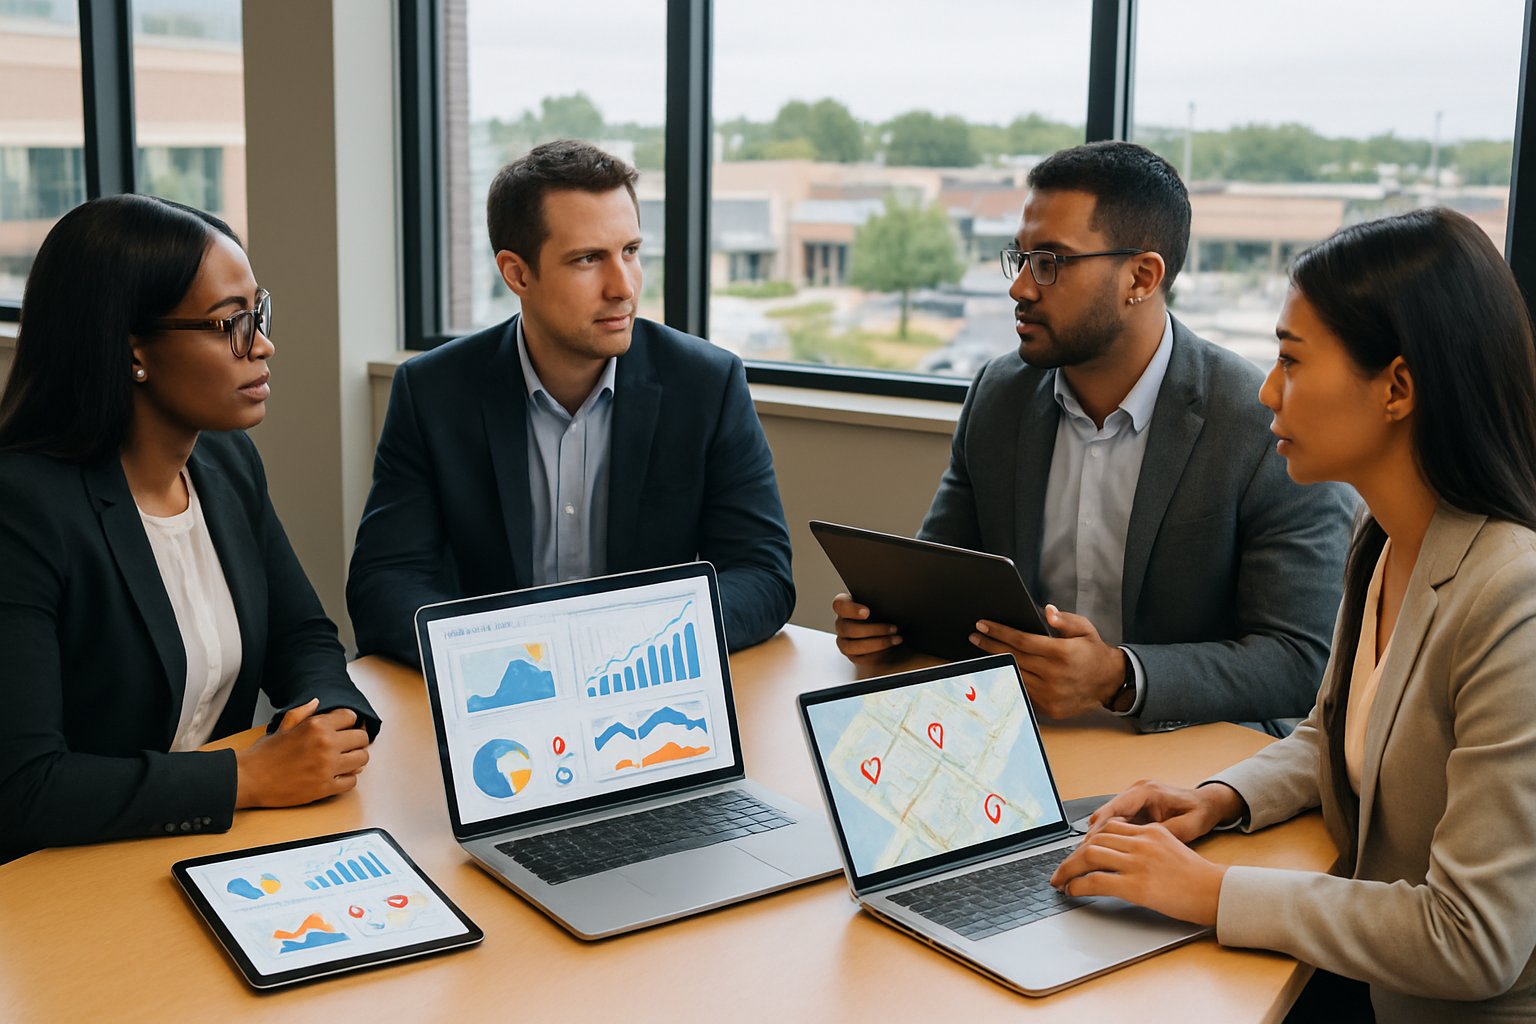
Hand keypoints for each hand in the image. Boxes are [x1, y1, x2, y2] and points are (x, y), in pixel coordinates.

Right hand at [235, 699, 370, 808]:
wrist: (248, 779)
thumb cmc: (264, 754)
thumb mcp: (283, 726)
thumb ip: (302, 713)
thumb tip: (316, 702)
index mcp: (316, 725)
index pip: (351, 717)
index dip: (348, 722)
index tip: (343, 729)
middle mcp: (326, 744)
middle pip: (361, 738)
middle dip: (355, 741)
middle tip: (346, 746)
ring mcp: (327, 767)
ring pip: (362, 759)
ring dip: (355, 760)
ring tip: (344, 761)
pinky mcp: (325, 788)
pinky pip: (352, 781)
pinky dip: (347, 779)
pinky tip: (336, 776)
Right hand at [832, 592, 902, 659]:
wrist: (887, 627)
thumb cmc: (882, 610)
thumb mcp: (879, 602)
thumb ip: (879, 600)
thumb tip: (894, 600)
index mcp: (844, 606)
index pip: (839, 605)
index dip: (851, 610)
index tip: (867, 612)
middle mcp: (841, 624)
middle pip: (848, 629)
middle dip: (873, 630)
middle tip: (893, 628)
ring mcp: (844, 641)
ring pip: (853, 646)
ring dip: (877, 643)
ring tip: (895, 639)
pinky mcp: (852, 655)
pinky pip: (860, 658)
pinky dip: (876, 655)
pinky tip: (890, 648)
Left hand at [969, 605, 1123, 717]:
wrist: (1110, 682)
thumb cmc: (1092, 652)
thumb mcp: (1084, 629)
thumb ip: (1064, 620)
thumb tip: (1046, 611)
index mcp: (1061, 653)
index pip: (1021, 640)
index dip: (999, 632)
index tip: (982, 625)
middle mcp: (1055, 675)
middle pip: (1013, 657)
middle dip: (990, 646)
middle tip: (975, 637)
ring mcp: (1051, 694)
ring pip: (1014, 675)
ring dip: (996, 663)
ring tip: (983, 652)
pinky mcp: (1049, 708)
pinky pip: (1023, 692)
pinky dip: (1010, 680)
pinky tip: (1000, 669)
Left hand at [1048, 819, 1227, 925]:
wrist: (1218, 892)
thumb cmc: (1198, 877)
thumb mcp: (1172, 848)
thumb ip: (1147, 846)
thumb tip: (1122, 855)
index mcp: (1150, 831)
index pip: (1109, 828)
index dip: (1088, 841)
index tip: (1078, 852)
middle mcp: (1142, 842)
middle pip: (1095, 840)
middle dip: (1073, 855)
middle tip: (1062, 869)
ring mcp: (1138, 862)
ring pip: (1089, 856)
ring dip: (1068, 869)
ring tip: (1061, 880)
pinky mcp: (1137, 886)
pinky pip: (1096, 881)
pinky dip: (1078, 885)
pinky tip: (1072, 891)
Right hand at [1085, 779, 1245, 843]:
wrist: (1208, 804)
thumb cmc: (1199, 813)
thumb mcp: (1185, 828)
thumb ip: (1160, 834)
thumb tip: (1138, 846)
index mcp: (1146, 792)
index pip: (1114, 809)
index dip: (1098, 830)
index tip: (1087, 847)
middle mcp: (1135, 793)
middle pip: (1105, 815)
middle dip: (1091, 838)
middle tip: (1079, 859)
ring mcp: (1133, 800)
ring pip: (1107, 821)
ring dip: (1096, 841)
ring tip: (1085, 861)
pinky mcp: (1135, 810)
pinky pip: (1115, 825)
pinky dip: (1107, 840)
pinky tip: (1101, 857)